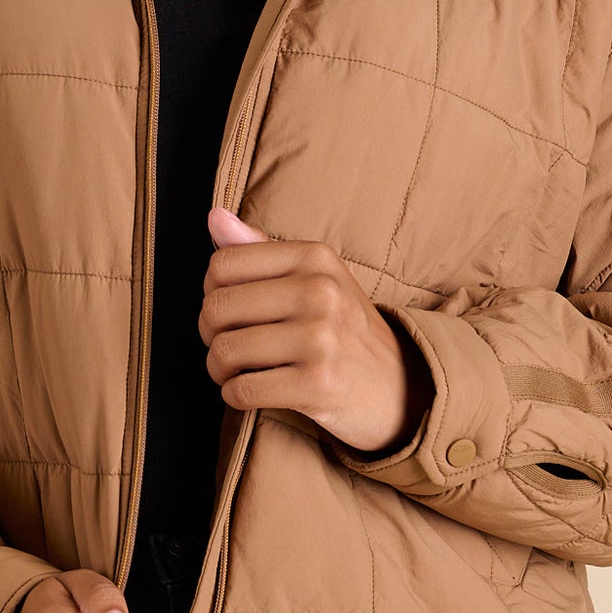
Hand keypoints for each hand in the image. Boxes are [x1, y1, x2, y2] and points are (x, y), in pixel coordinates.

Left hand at [199, 206, 433, 457]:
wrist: (400, 388)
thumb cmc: (344, 329)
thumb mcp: (314, 277)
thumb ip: (260, 248)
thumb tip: (214, 217)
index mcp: (315, 258)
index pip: (222, 264)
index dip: (212, 292)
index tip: (231, 311)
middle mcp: (320, 291)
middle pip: (216, 308)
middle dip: (211, 334)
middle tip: (230, 346)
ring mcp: (321, 338)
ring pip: (224, 351)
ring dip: (219, 369)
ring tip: (238, 371)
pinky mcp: (317, 384)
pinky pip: (241, 390)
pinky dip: (235, 395)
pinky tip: (251, 390)